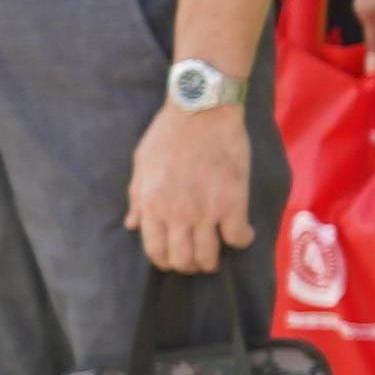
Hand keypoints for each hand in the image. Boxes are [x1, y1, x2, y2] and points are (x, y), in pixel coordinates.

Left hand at [126, 100, 253, 276]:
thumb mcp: (142, 163)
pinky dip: (241, 241)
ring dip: (212, 260)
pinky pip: (238, 238)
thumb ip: (136, 197)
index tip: (174, 258)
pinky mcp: (233, 203)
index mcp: (151, 205)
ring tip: (217, 250)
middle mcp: (176, 214)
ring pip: (208, 257)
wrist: (202, 109)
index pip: (155, 251)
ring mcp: (205, 211)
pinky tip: (242, 233)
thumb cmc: (169, 132)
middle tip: (197, 257)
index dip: (165, 261)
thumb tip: (131, 225)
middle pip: (182, 261)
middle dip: (189, 265)